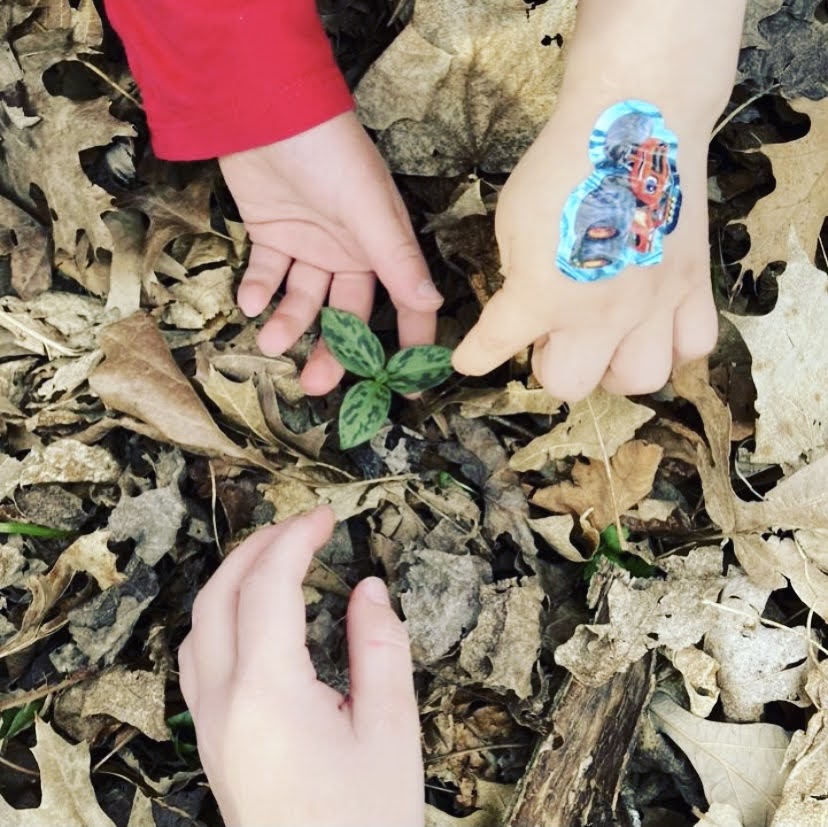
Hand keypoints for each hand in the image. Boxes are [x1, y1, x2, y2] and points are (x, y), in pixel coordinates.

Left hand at [177, 507, 423, 826]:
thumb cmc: (365, 820)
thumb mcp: (391, 731)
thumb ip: (379, 647)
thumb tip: (367, 588)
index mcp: (268, 693)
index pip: (269, 587)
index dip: (295, 539)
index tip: (326, 516)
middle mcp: (223, 703)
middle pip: (219, 595)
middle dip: (258, 546)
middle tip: (303, 527)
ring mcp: (209, 724)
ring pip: (199, 625)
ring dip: (234, 578)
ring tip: (279, 558)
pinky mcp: (212, 741)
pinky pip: (199, 658)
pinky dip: (222, 616)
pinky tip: (255, 617)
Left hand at [219, 112, 442, 395]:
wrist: (265, 106)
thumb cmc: (330, 152)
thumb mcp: (368, 208)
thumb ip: (397, 260)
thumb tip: (431, 305)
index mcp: (383, 246)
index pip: (404, 302)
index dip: (408, 342)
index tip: (406, 387)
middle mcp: (350, 252)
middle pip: (346, 314)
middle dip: (333, 349)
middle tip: (316, 384)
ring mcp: (310, 245)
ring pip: (304, 300)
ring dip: (288, 323)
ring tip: (269, 338)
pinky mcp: (272, 235)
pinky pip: (268, 275)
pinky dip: (258, 290)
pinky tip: (249, 300)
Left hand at [451, 119, 716, 401]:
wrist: (635, 121)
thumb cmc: (561, 165)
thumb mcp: (512, 221)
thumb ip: (516, 272)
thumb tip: (529, 297)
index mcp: (542, 297)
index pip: (492, 350)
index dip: (474, 359)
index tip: (469, 360)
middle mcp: (598, 315)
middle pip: (571, 385)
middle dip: (553, 365)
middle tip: (552, 335)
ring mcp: (652, 305)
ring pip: (638, 379)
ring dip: (613, 367)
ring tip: (606, 339)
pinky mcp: (693, 286)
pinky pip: (694, 344)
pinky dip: (672, 344)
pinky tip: (655, 324)